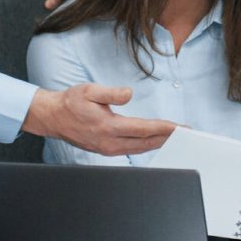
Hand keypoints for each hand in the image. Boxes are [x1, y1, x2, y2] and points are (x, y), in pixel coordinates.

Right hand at [24, 85, 176, 156]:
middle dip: (168, 138)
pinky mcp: (106, 150)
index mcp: (108, 127)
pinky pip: (132, 150)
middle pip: (146, 142)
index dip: (164, 128)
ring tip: (176, 137)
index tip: (180, 127)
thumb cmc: (71, 102)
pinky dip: (147, 146)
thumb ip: (111, 92)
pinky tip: (155, 141)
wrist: (53, 117)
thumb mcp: (90, 90)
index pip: (144, 129)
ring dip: (159, 143)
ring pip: (141, 148)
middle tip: (187, 134)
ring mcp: (108, 149)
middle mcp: (110, 142)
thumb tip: (130, 94)